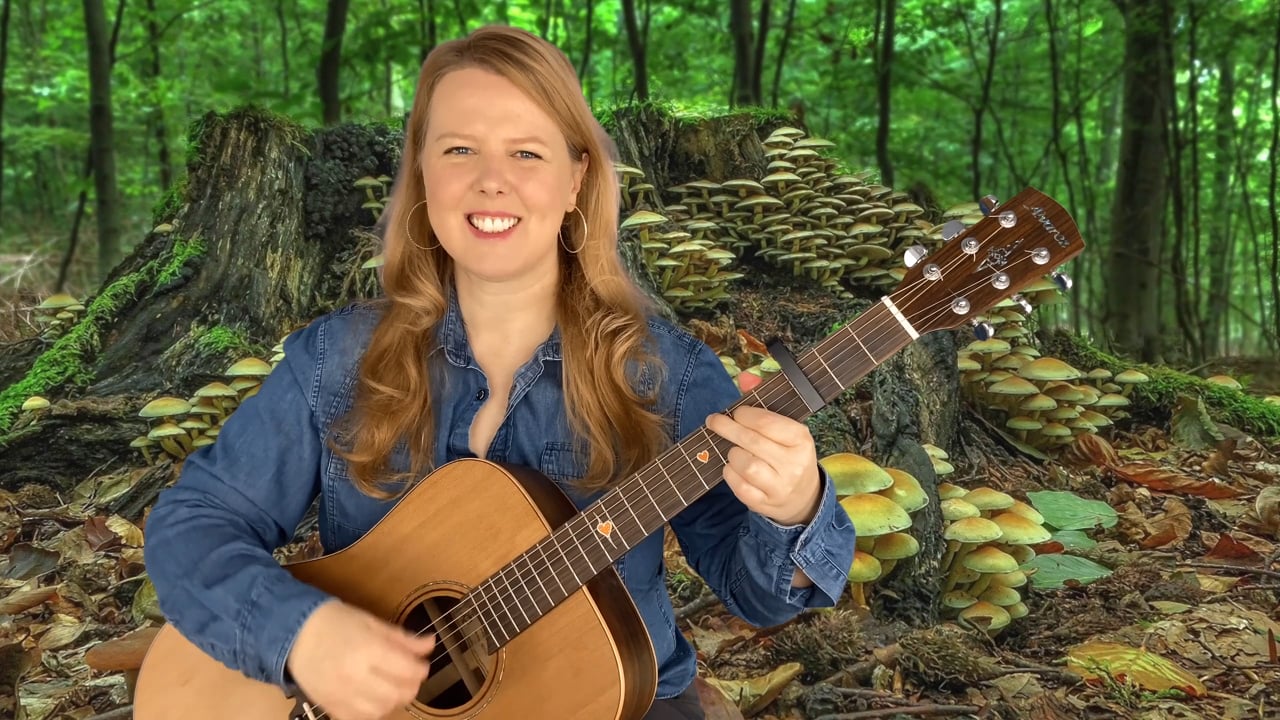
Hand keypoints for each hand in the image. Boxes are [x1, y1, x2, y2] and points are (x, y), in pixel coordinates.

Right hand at [286, 599, 434, 719]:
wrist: (294, 635)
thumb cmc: (335, 623)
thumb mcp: (372, 623)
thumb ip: (402, 638)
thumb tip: (430, 644)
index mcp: (368, 650)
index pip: (408, 670)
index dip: (421, 669)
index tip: (421, 664)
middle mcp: (355, 676)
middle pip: (398, 693)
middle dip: (411, 685)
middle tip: (410, 675)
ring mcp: (342, 695)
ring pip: (382, 710)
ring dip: (394, 700)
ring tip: (392, 686)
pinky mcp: (331, 707)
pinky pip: (360, 719)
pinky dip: (373, 711)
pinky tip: (374, 698)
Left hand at [705, 405, 821, 526]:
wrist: (803, 497)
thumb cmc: (789, 455)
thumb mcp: (787, 430)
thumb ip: (765, 403)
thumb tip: (744, 378)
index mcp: (801, 440)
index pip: (767, 422)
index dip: (744, 415)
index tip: (735, 413)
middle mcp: (793, 464)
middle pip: (751, 441)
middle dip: (727, 428)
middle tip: (713, 421)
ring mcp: (780, 487)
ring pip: (744, 464)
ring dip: (732, 454)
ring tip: (735, 450)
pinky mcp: (765, 503)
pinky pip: (738, 486)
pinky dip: (730, 474)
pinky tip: (734, 468)